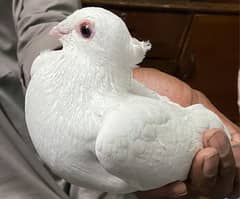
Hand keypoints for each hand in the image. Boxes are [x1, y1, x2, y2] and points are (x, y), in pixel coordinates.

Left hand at [133, 67, 239, 198]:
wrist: (133, 82)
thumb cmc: (160, 92)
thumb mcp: (195, 103)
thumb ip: (216, 121)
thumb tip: (238, 140)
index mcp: (195, 152)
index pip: (223, 174)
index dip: (233, 166)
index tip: (228, 144)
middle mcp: (181, 165)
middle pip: (213, 188)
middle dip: (223, 167)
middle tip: (214, 142)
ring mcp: (161, 171)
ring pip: (193, 194)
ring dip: (206, 177)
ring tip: (205, 154)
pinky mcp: (138, 173)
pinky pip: (155, 193)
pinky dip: (170, 193)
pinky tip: (181, 186)